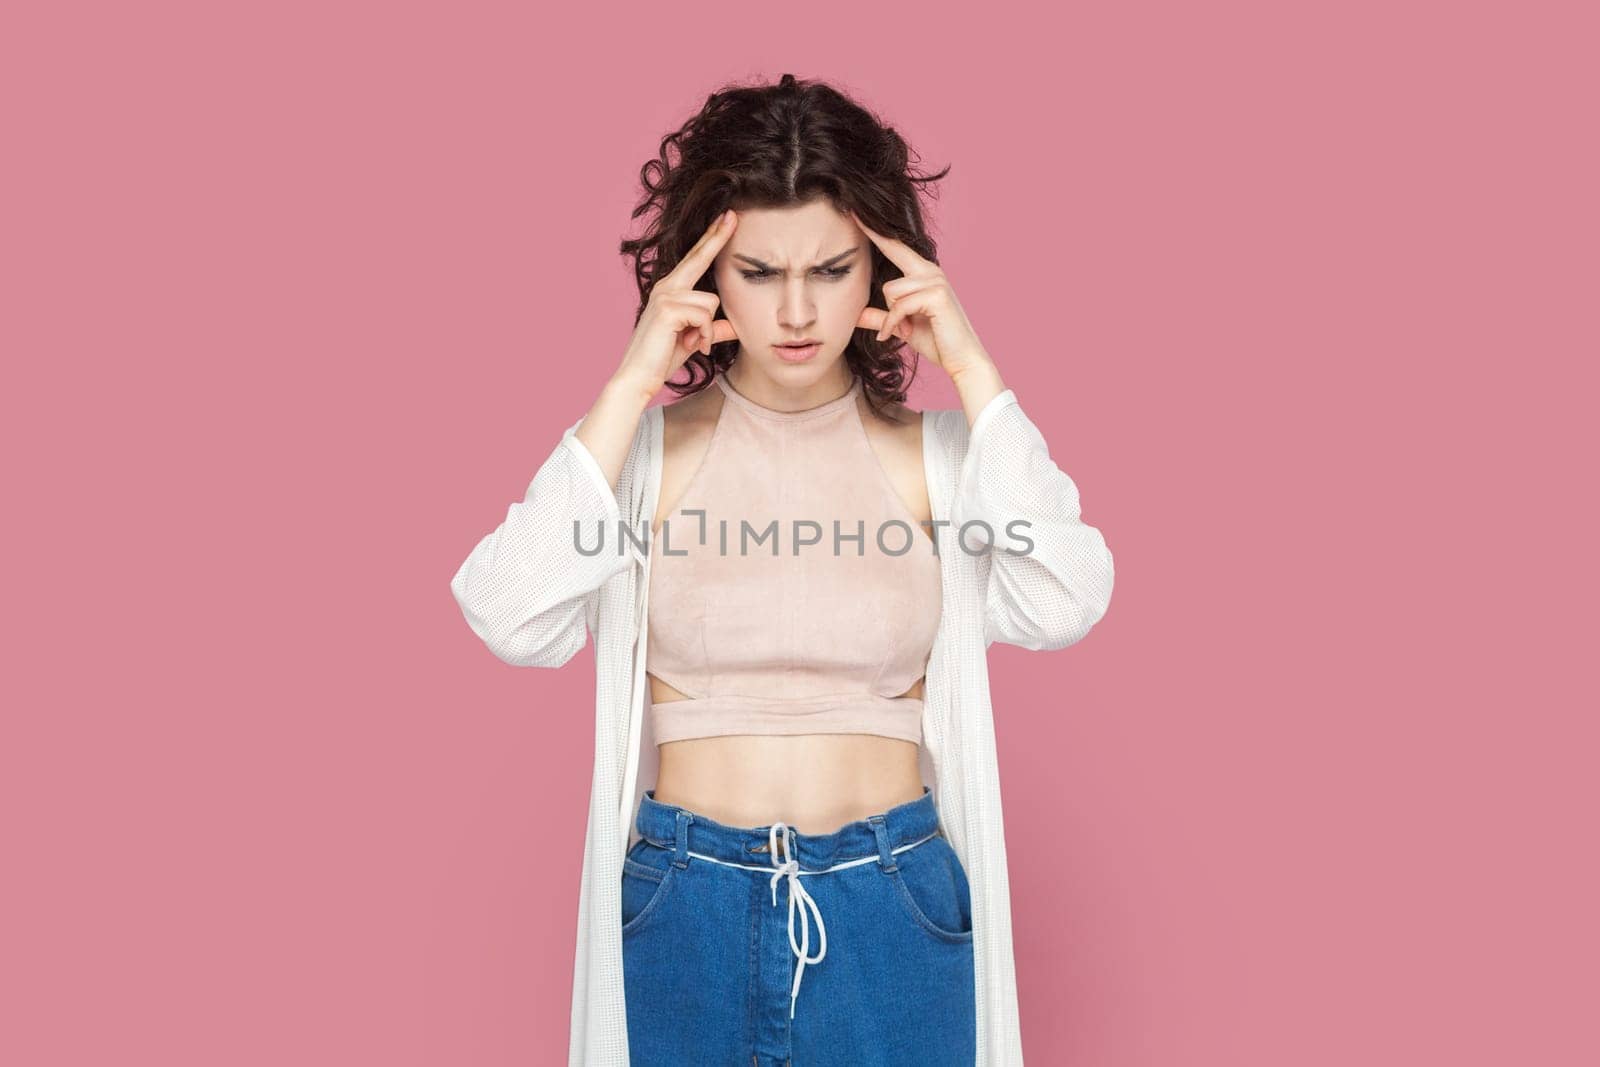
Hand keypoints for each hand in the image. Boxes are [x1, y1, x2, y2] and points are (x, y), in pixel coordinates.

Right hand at [614, 210, 742, 396]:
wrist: (637, 378)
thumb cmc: (661, 360)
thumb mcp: (694, 341)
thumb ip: (712, 330)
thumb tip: (736, 326)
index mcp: (670, 290)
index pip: (695, 260)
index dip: (711, 240)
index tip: (726, 220)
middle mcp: (666, 287)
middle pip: (699, 257)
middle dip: (717, 236)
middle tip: (732, 214)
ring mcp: (665, 295)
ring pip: (711, 301)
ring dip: (708, 329)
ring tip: (694, 344)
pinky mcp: (667, 309)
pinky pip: (705, 316)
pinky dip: (704, 336)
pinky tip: (693, 346)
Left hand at [850, 209, 992, 381]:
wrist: (962, 359)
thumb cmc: (936, 341)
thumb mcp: (901, 326)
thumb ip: (881, 317)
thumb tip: (855, 314)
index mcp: (923, 272)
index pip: (894, 245)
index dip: (874, 229)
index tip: (855, 211)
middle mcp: (930, 270)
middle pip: (889, 260)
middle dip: (881, 267)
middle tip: (875, 273)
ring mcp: (935, 280)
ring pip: (890, 290)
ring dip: (892, 317)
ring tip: (905, 330)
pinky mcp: (936, 294)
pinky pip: (899, 306)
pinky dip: (895, 325)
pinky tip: (901, 335)